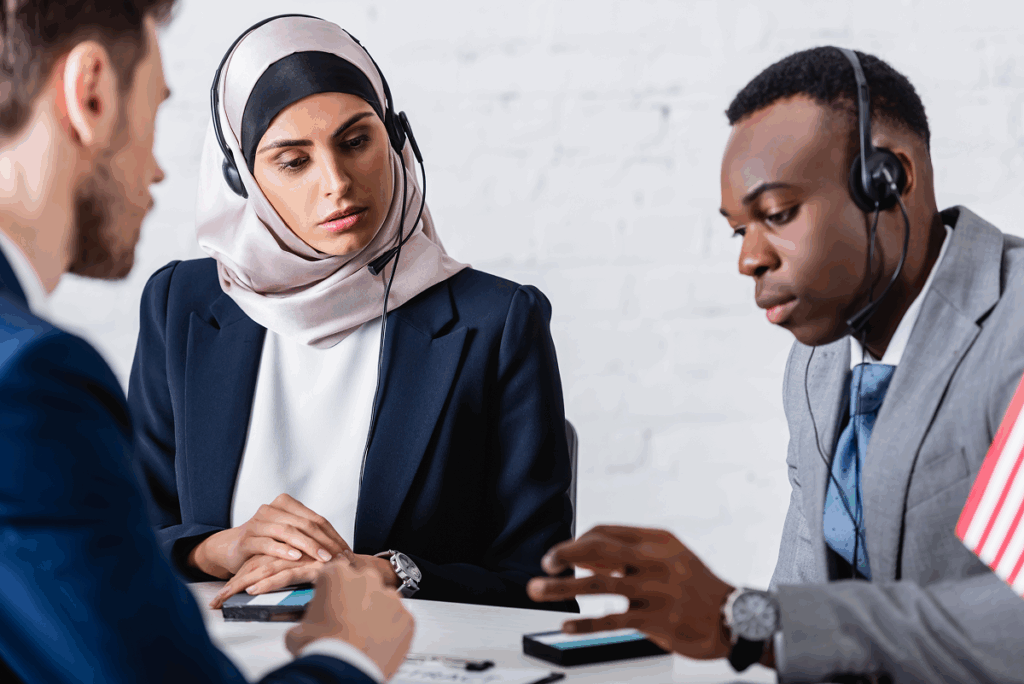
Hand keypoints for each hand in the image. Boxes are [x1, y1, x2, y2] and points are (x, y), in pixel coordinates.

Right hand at [188, 493, 349, 578]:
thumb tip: (341, 549)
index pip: (316, 518)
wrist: (232, 548)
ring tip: (321, 557)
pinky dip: (283, 550)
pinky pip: (267, 543)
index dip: (332, 535)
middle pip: (304, 524)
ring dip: (307, 546)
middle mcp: (271, 509)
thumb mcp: (289, 534)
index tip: (345, 550)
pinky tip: (295, 557)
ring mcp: (257, 523)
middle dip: (323, 542)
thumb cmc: (267, 541)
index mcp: (285, 503)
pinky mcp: (246, 539)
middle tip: (337, 557)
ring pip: (287, 531)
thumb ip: (309, 534)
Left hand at [209, 551, 401, 608]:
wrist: (369, 573)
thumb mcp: (311, 585)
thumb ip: (294, 588)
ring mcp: (305, 558)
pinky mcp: (315, 566)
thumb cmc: (340, 583)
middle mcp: (295, 553)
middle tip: (216, 601)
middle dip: (235, 584)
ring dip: (245, 584)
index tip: (222, 598)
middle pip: (258, 565)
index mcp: (290, 556)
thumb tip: (278, 609)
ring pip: (268, 568)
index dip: (240, 581)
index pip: (259, 565)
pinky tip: (254, 589)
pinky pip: (287, 574)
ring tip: (227, 596)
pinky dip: (269, 582)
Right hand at [286, 557, 414, 679]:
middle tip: (347, 620)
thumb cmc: (323, 649)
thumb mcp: (297, 631)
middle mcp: (366, 580)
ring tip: (363, 634)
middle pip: (363, 582)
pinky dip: (391, 629)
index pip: (335, 572)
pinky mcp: (406, 617)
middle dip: (356, 597)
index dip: (332, 588)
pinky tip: (378, 642)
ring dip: (376, 612)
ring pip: (383, 600)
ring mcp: (390, 598)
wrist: (346, 671)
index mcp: (337, 575)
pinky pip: (399, 619)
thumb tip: (303, 630)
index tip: (330, 600)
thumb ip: (305, 621)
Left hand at [526, 525, 734, 659]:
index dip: (579, 541)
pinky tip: (566, 625)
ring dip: (563, 587)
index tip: (561, 554)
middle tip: (545, 563)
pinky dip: (586, 622)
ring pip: (600, 585)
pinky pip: (613, 620)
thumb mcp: (669, 559)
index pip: (608, 532)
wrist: (735, 618)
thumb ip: (631, 557)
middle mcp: (657, 561)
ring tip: (538, 590)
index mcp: (658, 541)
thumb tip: (587, 560)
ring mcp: (657, 591)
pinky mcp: (658, 620)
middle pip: (601, 550)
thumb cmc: (697, 587)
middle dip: (566, 554)